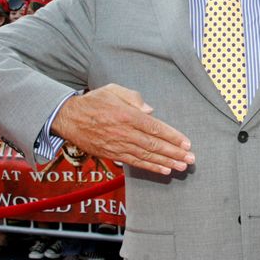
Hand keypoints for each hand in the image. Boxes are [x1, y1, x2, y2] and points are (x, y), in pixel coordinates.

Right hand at [52, 84, 193, 175]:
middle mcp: (125, 132)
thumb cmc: (94, 101)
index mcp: (127, 115)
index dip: (173, 137)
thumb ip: (134, 98)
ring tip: (182, 167)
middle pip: (155, 145)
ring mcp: (118, 145)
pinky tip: (163, 170)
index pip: (155, 128)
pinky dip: (150, 167)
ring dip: (166, 162)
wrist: (68, 118)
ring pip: (147, 156)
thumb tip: (151, 110)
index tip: (186, 143)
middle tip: (190, 159)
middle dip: (175, 153)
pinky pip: (135, 162)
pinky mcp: (112, 154)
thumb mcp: (114, 90)